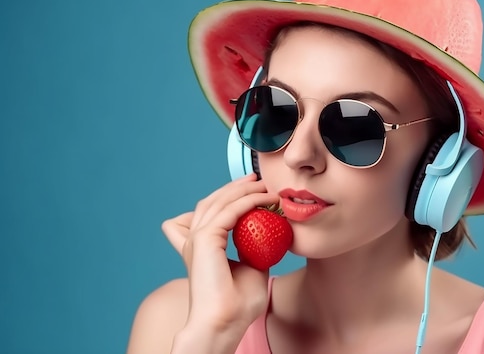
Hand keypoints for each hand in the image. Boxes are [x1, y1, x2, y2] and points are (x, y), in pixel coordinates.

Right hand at [162, 173, 278, 339]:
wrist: (225, 323)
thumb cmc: (237, 305)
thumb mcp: (252, 270)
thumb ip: (255, 251)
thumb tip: (271, 240)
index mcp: (200, 246)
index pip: (211, 211)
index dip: (230, 196)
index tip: (253, 189)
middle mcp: (194, 239)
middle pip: (214, 200)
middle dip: (236, 187)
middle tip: (258, 179)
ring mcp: (197, 238)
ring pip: (220, 200)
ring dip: (243, 189)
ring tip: (263, 184)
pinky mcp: (205, 239)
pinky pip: (230, 210)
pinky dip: (249, 200)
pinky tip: (265, 199)